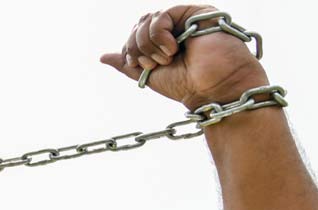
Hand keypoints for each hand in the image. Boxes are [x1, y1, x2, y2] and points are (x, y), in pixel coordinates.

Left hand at [100, 6, 268, 109]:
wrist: (215, 89)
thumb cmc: (188, 86)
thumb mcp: (150, 75)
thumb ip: (128, 64)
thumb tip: (103, 57)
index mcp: (164, 42)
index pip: (135, 34)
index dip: (129, 49)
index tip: (137, 66)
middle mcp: (175, 29)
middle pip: (139, 24)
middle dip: (135, 46)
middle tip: (151, 65)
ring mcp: (186, 19)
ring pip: (147, 19)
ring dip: (147, 44)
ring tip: (165, 60)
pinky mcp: (197, 12)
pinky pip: (162, 14)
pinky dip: (159, 35)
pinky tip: (172, 49)